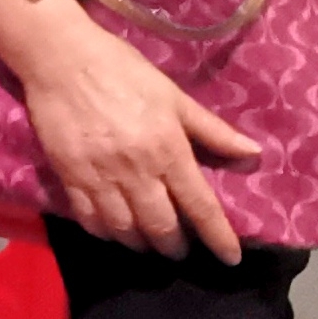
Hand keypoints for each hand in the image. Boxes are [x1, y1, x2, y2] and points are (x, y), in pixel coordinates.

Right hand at [9, 8, 255, 261]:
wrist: (62, 60)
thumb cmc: (124, 72)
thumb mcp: (174, 96)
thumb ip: (212, 130)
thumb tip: (254, 153)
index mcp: (168, 149)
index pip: (200, 205)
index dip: (218, 236)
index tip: (229, 258)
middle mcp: (136, 170)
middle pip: (161, 226)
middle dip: (174, 246)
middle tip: (180, 249)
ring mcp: (100, 176)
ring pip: (124, 228)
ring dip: (139, 243)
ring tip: (147, 243)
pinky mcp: (69, 176)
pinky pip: (89, 218)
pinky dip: (104, 231)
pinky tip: (112, 230)